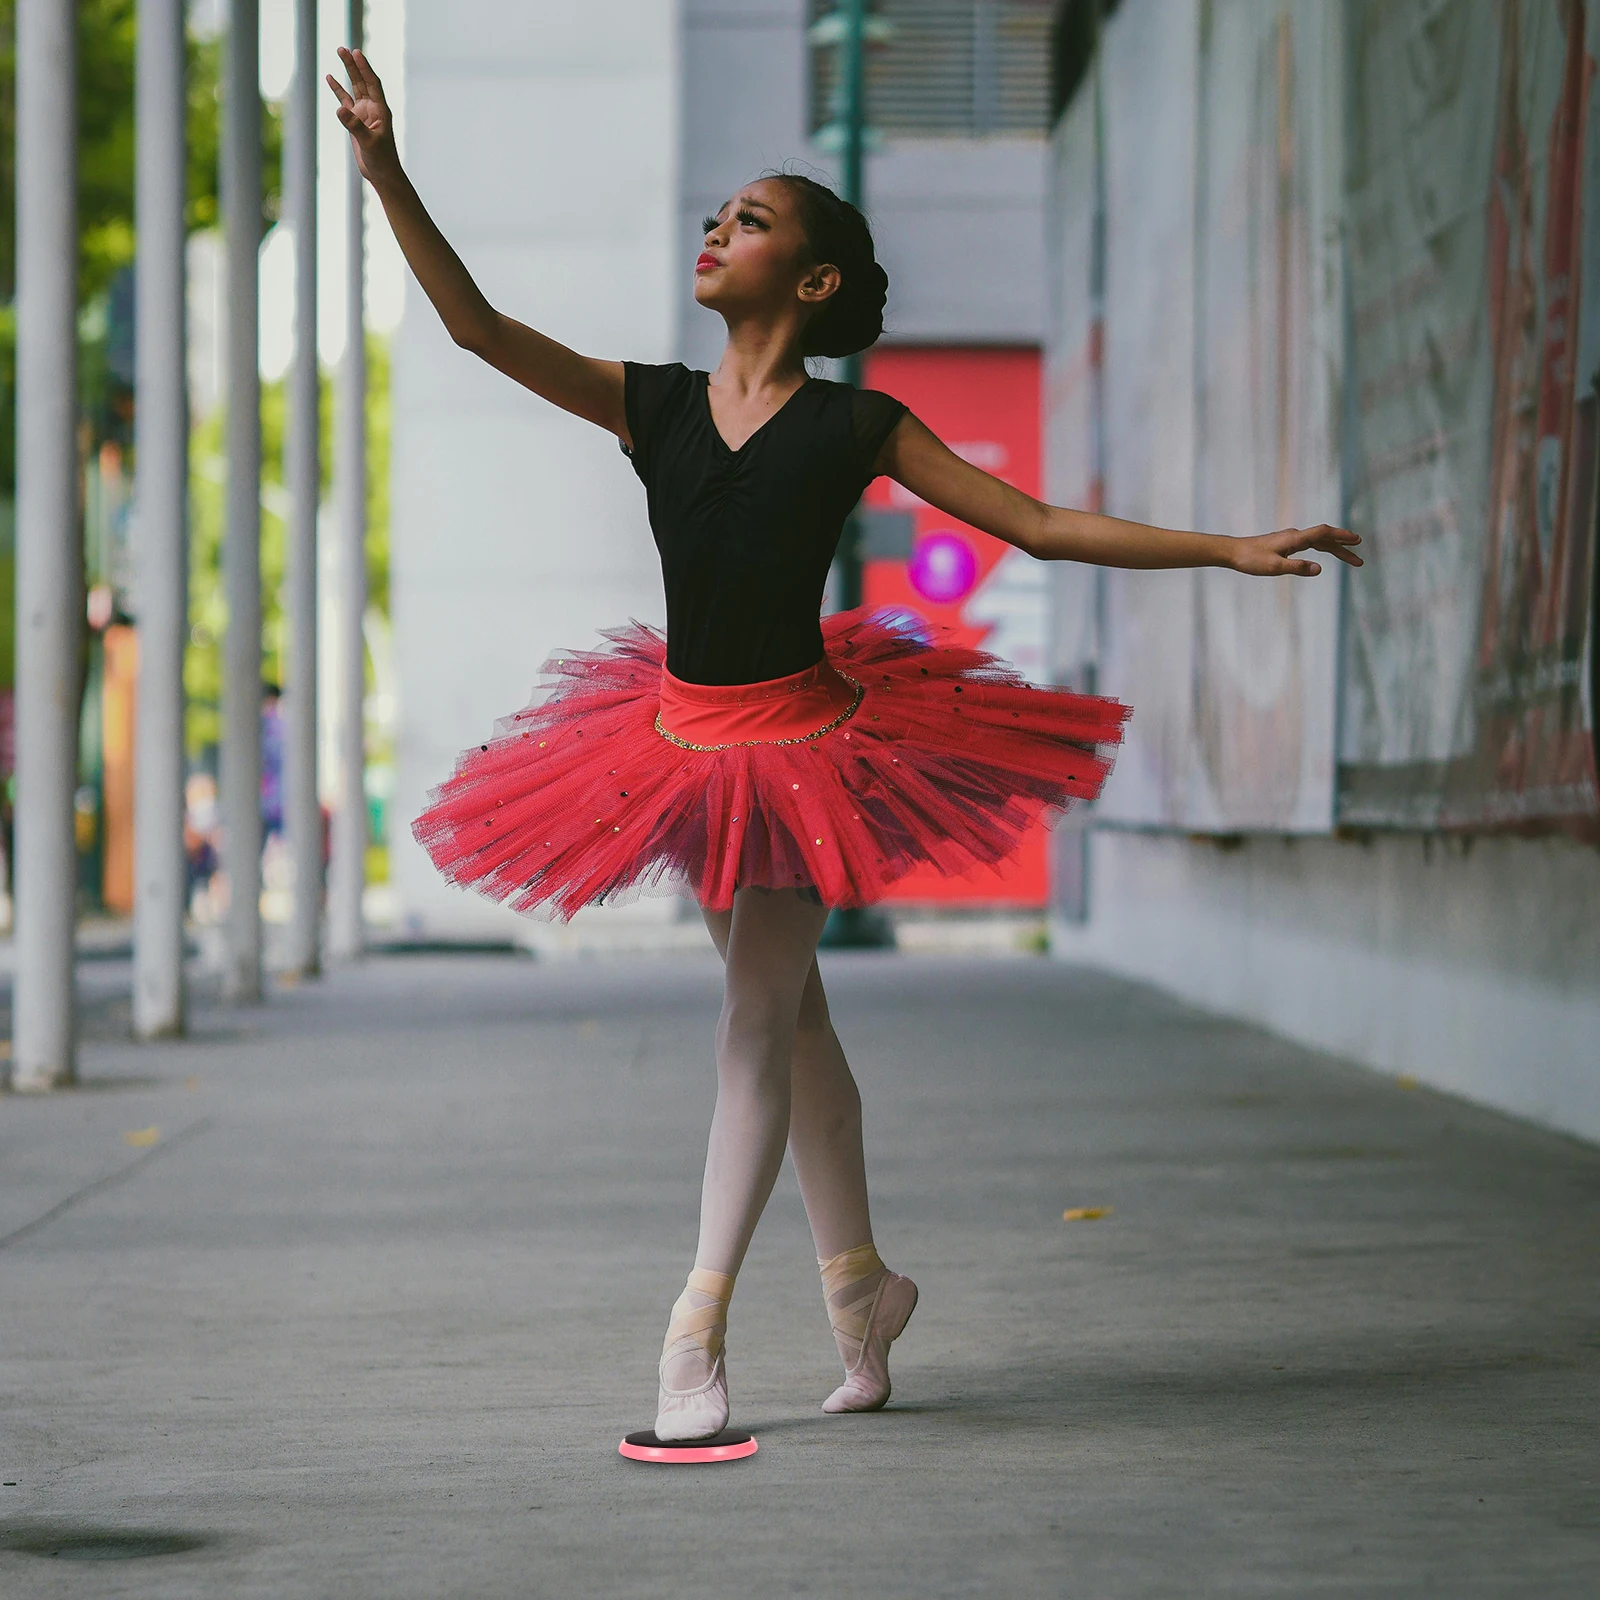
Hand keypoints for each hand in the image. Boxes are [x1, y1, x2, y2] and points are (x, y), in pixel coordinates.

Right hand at [326, 47, 400, 187]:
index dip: (365, 68)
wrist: (382, 174)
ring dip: (347, 71)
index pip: (373, 84)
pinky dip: (338, 90)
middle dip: (354, 64)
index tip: (356, 53)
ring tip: (339, 52)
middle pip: (362, 80)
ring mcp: (363, 113)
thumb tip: (339, 109)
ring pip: (354, 87)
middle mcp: (373, 108)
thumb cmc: (381, 160)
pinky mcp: (355, 121)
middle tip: (342, 49)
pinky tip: (330, 77)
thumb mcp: (368, 142)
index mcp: (381, 110)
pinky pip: (345, 101)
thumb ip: (354, 126)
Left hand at [1229, 524, 1362, 577]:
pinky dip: (1322, 548)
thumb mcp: (1274, 567)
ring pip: (1318, 542)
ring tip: (1350, 557)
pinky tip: (1326, 552)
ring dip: (1335, 549)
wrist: (1232, 552)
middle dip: (1343, 548)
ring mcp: (1290, 539)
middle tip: (1359, 559)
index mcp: (1294, 539)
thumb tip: (1320, 569)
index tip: (1357, 541)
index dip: (1341, 537)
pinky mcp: (1285, 544)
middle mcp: (1295, 536)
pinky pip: (1310, 544)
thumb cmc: (1251, 560)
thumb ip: (1297, 568)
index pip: (1324, 534)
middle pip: (1325, 538)